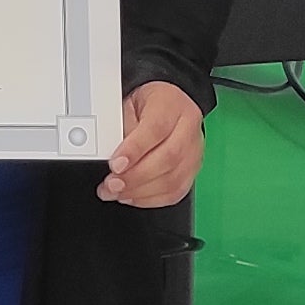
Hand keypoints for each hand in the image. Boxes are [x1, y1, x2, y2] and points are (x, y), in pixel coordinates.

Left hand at [98, 78, 204, 208]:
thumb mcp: (128, 106)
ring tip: (115, 192)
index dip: (134, 150)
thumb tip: (109, 156)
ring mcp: (194, 152)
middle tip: (111, 184)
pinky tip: (131, 196)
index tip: (115, 164)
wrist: (169, 106)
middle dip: (135, 177)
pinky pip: (174, 192)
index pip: (156, 129)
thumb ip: (119, 128)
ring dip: (140, 192)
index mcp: (172, 105)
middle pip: (168, 158)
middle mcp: (188, 128)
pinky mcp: (192, 171)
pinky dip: (150, 199)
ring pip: (172, 180)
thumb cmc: (148, 106)